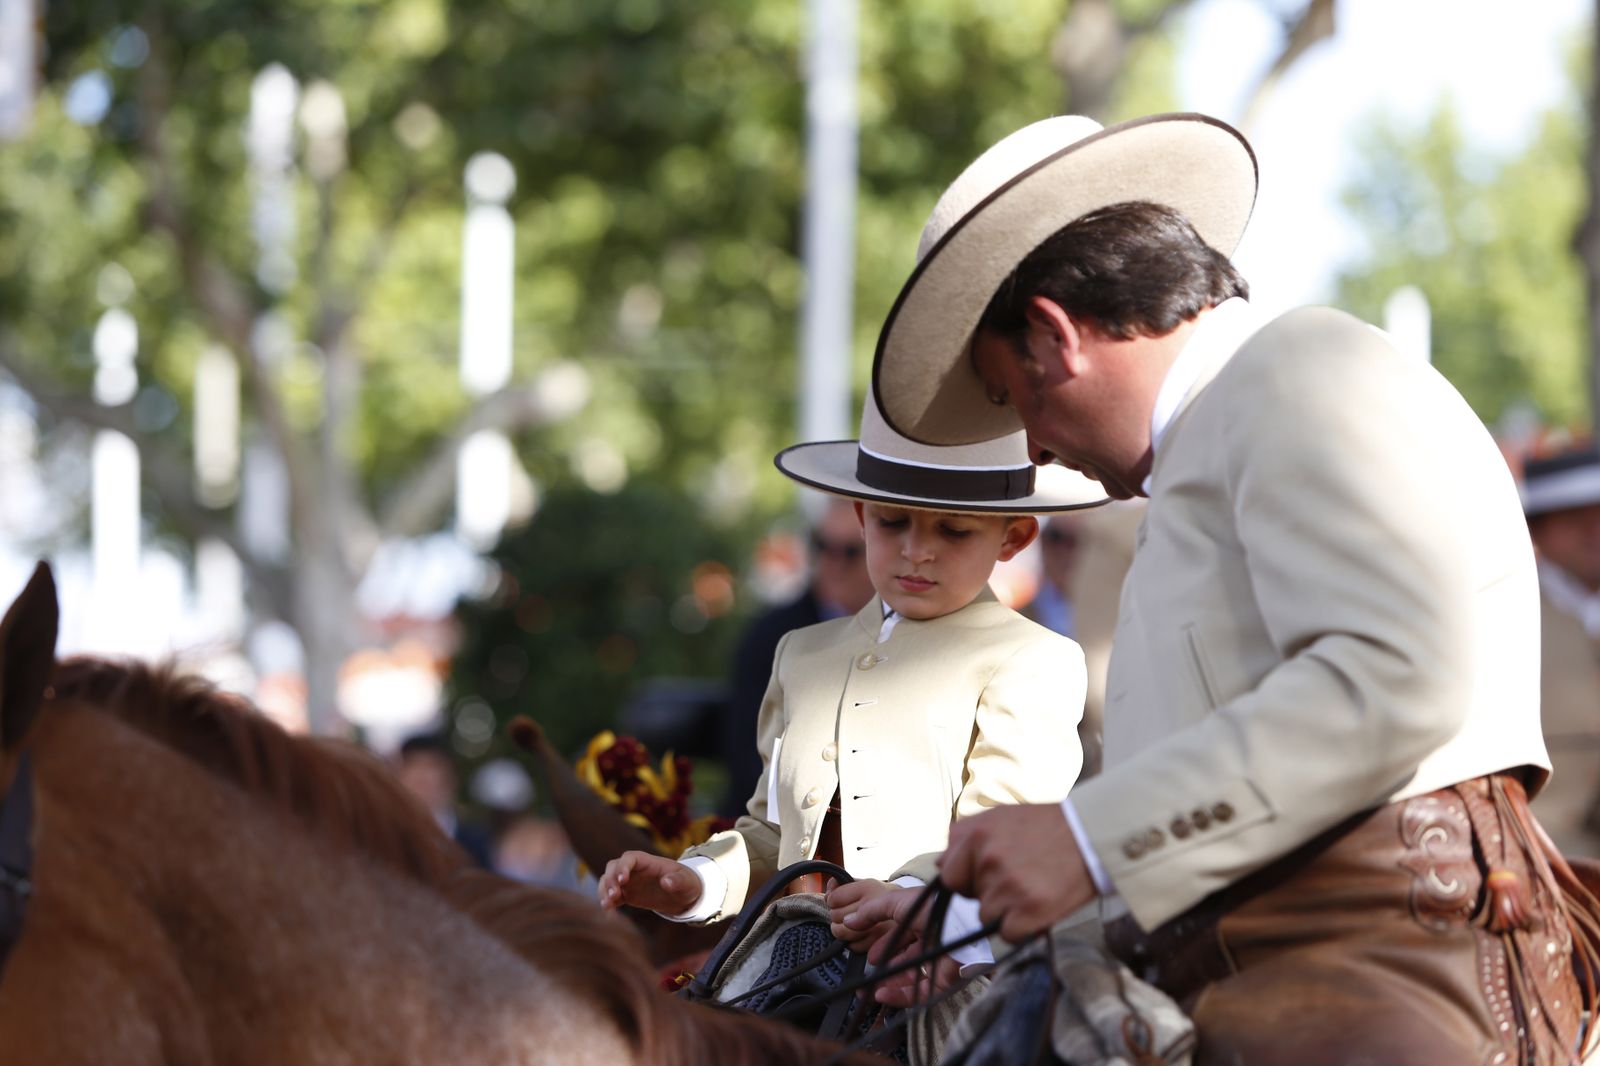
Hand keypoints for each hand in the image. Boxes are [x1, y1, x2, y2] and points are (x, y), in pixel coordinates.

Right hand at [596, 850, 702, 915]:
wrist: (683, 895)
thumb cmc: (686, 884)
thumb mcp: (687, 883)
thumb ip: (678, 881)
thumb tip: (666, 881)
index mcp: (648, 861)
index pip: (629, 858)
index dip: (623, 867)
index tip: (623, 880)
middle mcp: (634, 869)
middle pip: (614, 867)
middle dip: (610, 879)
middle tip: (614, 895)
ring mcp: (629, 882)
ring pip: (608, 880)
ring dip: (604, 890)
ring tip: (607, 905)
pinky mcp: (627, 894)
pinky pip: (611, 896)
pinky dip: (607, 902)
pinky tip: (608, 913)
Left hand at [825, 878, 897, 947]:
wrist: (913, 910)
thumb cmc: (884, 897)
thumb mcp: (867, 883)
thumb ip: (844, 885)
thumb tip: (828, 889)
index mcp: (868, 888)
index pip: (835, 898)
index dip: (832, 900)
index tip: (836, 901)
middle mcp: (873, 906)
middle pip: (836, 916)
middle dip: (836, 916)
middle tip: (844, 915)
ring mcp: (876, 926)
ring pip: (842, 933)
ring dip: (841, 931)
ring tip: (849, 926)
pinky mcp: (879, 944)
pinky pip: (853, 947)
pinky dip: (853, 943)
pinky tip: (860, 936)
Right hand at [837, 890, 959, 1005]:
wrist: (956, 924)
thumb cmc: (928, 907)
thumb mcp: (894, 902)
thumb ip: (871, 912)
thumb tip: (848, 921)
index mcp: (923, 923)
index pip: (901, 939)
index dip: (884, 947)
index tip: (868, 957)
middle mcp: (931, 943)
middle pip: (904, 961)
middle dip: (884, 970)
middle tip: (866, 979)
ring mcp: (938, 963)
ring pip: (910, 979)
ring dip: (888, 986)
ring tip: (869, 992)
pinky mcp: (944, 982)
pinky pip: (919, 994)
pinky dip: (899, 996)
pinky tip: (882, 995)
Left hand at [937, 803, 1095, 941]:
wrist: (1093, 834)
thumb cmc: (1047, 826)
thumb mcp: (1000, 817)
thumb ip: (965, 837)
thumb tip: (941, 864)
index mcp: (975, 835)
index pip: (949, 876)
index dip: (968, 879)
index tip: (987, 875)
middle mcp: (987, 860)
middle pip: (968, 898)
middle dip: (984, 895)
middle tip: (1015, 881)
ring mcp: (1008, 887)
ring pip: (988, 917)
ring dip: (1006, 911)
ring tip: (1033, 887)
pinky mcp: (1029, 911)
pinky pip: (1008, 934)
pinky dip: (1024, 927)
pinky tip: (1041, 904)